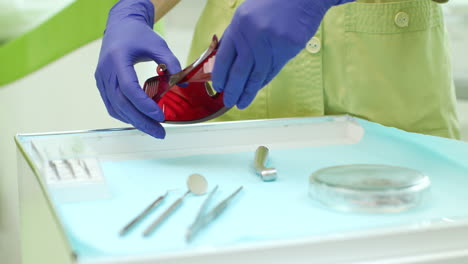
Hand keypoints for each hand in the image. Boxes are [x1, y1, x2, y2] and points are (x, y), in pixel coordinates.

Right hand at [95, 0, 181, 138]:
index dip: (144, 105)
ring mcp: (101, 79)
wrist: (120, 26)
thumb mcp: (158, 44)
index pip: (129, 89)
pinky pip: (112, 105)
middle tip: (160, 133)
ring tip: (154, 130)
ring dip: (134, 122)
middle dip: (141, 122)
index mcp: (117, 60)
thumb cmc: (138, 34)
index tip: (161, 117)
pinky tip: (141, 120)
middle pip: (121, 104)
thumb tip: (184, 83)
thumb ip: (171, 62)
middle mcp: (105, 72)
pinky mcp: (102, 84)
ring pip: (115, 108)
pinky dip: (126, 115)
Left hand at [212, 0, 353, 108]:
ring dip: (248, 92)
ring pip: (257, 75)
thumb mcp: (247, 14)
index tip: (219, 87)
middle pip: (239, 71)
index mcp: (239, 25)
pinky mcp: (288, 49)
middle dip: (233, 90)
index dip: (220, 75)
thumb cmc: (273, 3)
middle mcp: (253, 35)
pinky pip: (273, 71)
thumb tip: (227, 62)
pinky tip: (257, 90)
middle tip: (229, 102)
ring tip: (242, 103)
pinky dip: (263, 82)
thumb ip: (237, 36)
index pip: (224, 57)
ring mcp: (271, 43)